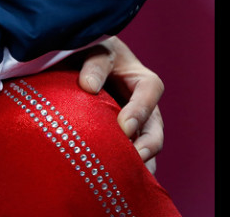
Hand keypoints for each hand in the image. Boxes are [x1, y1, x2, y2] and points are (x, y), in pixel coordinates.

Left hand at [75, 37, 163, 171]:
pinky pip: (127, 155)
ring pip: (145, 147)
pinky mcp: (119, 137)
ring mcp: (134, 124)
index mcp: (142, 80)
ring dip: (138, 163)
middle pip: (154, 128)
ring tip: (127, 178)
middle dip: (147, 145)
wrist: (75, 61)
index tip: (124, 127)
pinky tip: (114, 181)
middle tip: (133, 159)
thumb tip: (88, 87)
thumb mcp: (94, 48)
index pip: (149, 93)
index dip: (139, 111)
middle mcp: (143, 105)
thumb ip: (94, 63)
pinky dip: (124, 168)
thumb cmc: (89, 50)